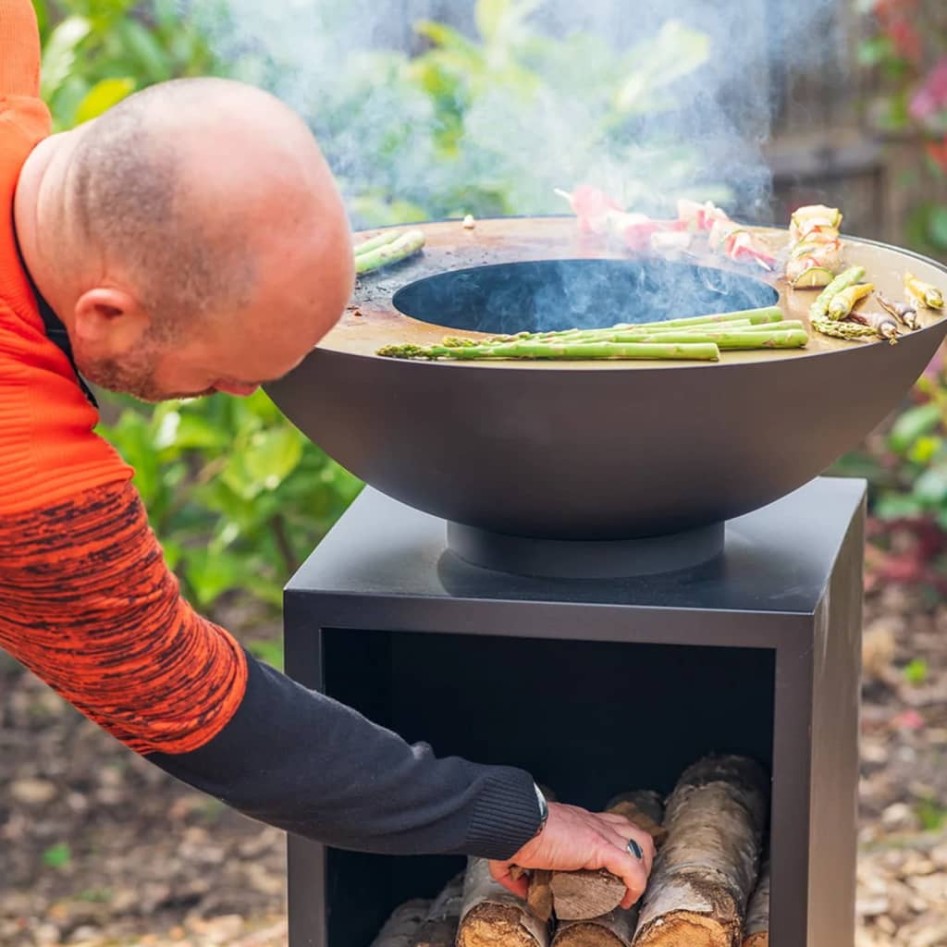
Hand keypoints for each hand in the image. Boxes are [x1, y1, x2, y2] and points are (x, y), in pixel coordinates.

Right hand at [488, 802, 655, 909]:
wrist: (516, 823)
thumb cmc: (514, 833)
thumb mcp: (518, 852)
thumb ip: (516, 870)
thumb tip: (518, 887)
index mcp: (577, 822)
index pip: (609, 825)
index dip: (618, 845)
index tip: (613, 870)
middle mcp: (593, 823)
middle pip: (633, 830)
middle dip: (640, 856)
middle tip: (630, 880)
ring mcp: (599, 832)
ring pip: (641, 843)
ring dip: (643, 869)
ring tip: (632, 890)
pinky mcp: (601, 846)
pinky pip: (632, 867)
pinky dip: (636, 885)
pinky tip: (627, 900)